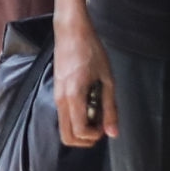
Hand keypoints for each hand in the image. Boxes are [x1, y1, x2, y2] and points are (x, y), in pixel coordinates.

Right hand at [53, 13, 117, 146]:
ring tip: (96, 112)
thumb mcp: (107, 79)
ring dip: (81, 128)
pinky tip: (89, 102)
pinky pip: (64, 115)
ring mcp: (56, 96)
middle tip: (100, 126)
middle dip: (86, 139)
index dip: (95, 135)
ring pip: (64, 127)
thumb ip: (110, 108)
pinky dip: (76, 118)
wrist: (71, 32)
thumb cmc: (91, 50)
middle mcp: (61, 100)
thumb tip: (113, 132)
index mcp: (74, 96)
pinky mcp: (57, 92)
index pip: (80, 131)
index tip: (106, 125)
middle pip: (67, 137)